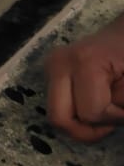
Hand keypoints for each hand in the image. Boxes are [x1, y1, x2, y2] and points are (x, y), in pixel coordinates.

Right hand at [44, 15, 123, 141]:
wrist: (122, 35)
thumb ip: (123, 104)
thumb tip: (107, 123)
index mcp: (83, 63)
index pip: (90, 113)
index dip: (113, 119)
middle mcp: (58, 64)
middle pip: (59, 119)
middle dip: (87, 130)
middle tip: (108, 123)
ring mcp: (50, 68)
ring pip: (56, 116)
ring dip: (81, 123)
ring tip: (102, 111)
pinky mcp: (49, 73)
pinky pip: (57, 107)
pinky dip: (75, 114)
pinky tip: (91, 103)